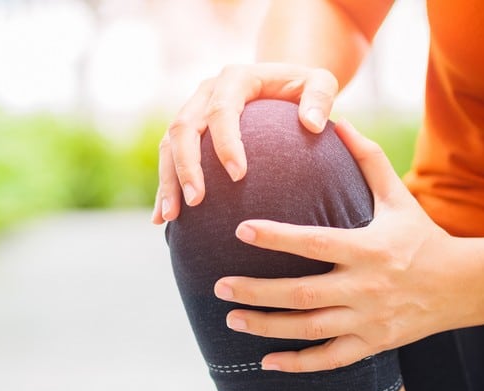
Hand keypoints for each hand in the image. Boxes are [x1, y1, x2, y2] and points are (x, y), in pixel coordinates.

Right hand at [151, 63, 338, 223]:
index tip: (238, 177)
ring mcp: (191, 110)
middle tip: (196, 201)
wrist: (277, 85)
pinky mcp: (186, 131)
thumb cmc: (301, 89)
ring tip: (171, 216)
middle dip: (186, 167)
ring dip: (168, 181)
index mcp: (235, 79)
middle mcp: (206, 92)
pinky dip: (165, 187)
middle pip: (183, 128)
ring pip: (168, 145)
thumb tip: (313, 124)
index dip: (226, 143)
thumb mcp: (320, 83)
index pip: (222, 111)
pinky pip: (167, 158)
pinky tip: (163, 219)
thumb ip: (320, 97)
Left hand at [214, 120, 475, 372]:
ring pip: (310, 329)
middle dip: (256, 292)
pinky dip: (298, 364)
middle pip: (302, 293)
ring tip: (231, 319)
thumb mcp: (398, 197)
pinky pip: (331, 359)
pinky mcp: (373, 344)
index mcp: (368, 249)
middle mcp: (366, 287)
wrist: (462, 286)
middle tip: (219, 286)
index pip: (314, 243)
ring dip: (267, 326)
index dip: (276, 237)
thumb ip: (367, 160)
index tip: (239, 230)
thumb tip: (337, 121)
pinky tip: (265, 362)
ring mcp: (369, 320)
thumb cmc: (421, 237)